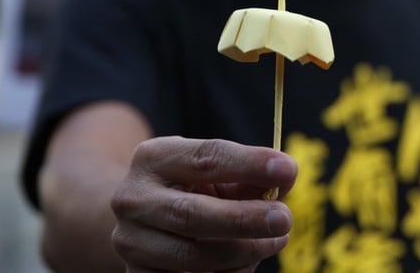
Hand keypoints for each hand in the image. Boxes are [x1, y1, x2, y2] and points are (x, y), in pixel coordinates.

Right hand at [110, 136, 296, 271]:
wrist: (147, 222)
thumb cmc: (195, 190)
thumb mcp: (218, 175)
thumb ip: (251, 175)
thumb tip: (286, 175)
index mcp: (153, 158)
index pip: (205, 158)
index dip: (249, 163)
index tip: (287, 168)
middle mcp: (133, 198)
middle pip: (191, 213)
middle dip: (244, 218)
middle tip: (285, 218)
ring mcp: (131, 242)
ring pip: (191, 255)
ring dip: (243, 251)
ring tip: (276, 240)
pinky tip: (246, 261)